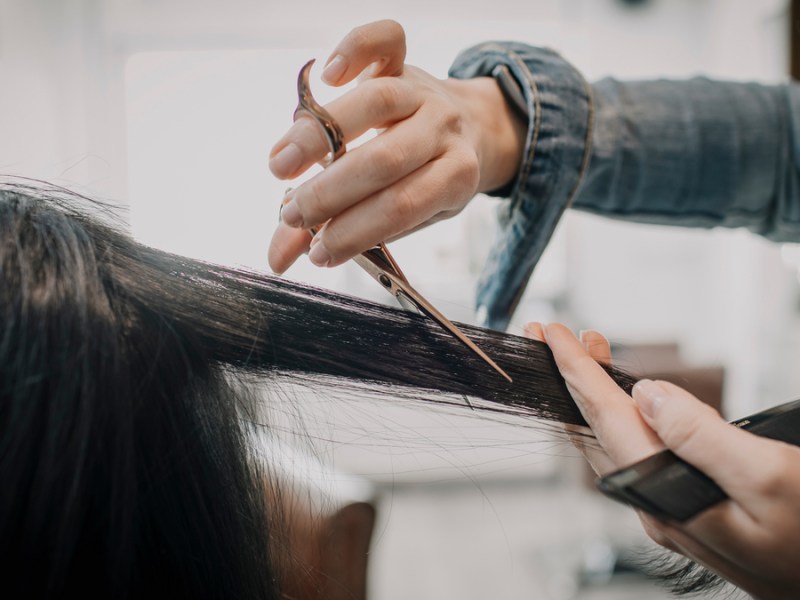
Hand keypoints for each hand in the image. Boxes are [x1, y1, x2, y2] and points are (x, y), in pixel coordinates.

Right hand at [268, 20, 525, 272]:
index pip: (402, 207)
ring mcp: (424, 91)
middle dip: (330, 194)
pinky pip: (387, 39)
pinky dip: (355, 49)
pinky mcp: (404, 61)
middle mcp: (443, 130)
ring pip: (375, 103)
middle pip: (386, 159)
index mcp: (455, 176)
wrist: (468, 130)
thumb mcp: (401, 215)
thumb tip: (278, 260)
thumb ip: (341, 232)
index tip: (317, 251)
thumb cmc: (424, 180)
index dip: (355, 231)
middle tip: (292, 215)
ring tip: (280, 167)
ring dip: (317, 138)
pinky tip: (325, 75)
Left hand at [524, 322, 799, 599]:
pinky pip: (637, 454)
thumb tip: (646, 396)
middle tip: (550, 335)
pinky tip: (632, 402)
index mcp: (666, 497)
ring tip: (587, 354)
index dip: (574, 370)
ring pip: (613, 441)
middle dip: (570, 377)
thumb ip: (701, 435)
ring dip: (595, 394)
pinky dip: (624, 416)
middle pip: (596, 429)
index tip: (550, 334)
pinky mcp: (685, 510)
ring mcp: (667, 511)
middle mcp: (654, 507)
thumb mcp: (769, 477)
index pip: (605, 419)